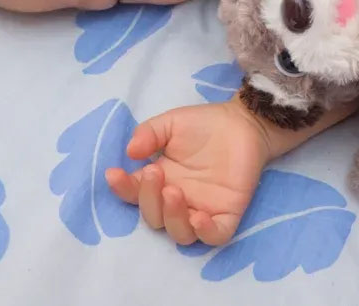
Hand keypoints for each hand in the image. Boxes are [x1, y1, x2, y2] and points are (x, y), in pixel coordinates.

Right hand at [105, 98, 271, 245]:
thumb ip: (148, 133)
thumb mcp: (171, 123)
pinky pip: (215, 237)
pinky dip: (205, 233)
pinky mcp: (228, 214)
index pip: (134, 194)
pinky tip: (199, 217)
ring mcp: (202, 210)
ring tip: (173, 191)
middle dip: (148, 198)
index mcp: (160, 181)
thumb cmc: (204, 124)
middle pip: (154, 217)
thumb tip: (130, 152)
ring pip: (180, 234)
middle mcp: (177, 200)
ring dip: (172, 217)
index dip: (122, 188)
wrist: (243, 122)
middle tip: (156, 172)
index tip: (115, 173)